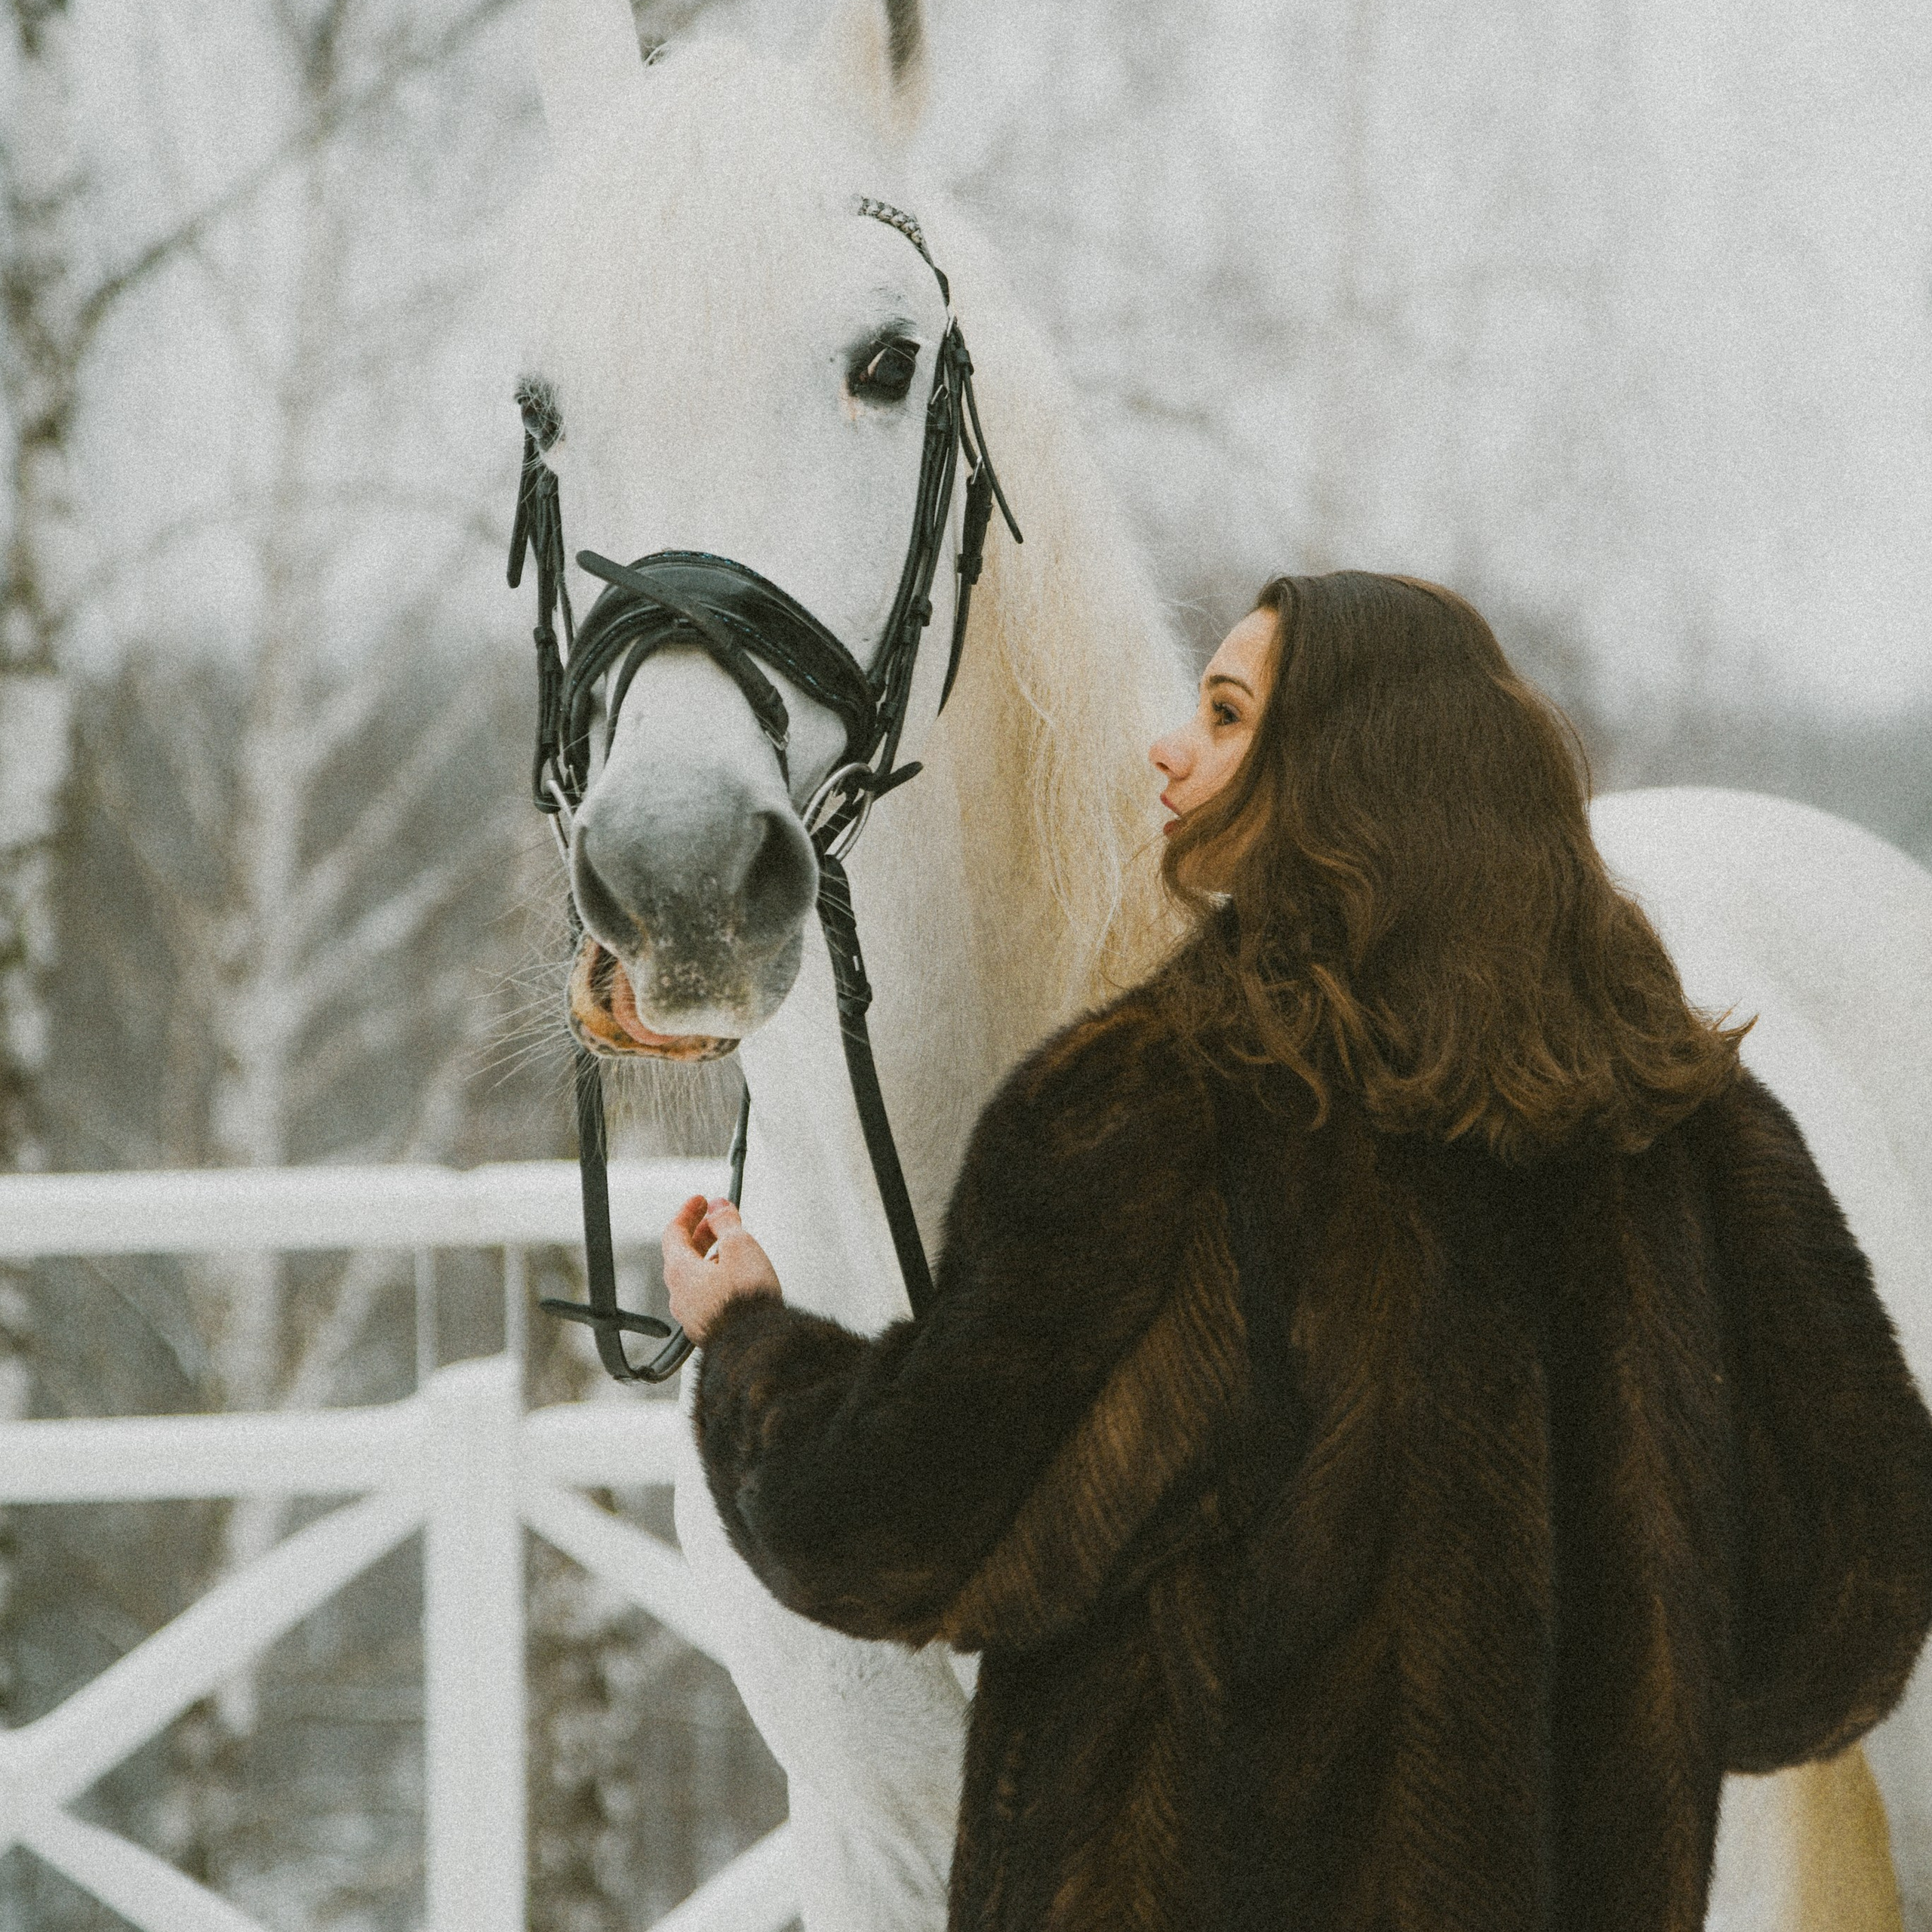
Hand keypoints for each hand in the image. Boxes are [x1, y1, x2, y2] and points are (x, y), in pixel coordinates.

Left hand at [662, 1195, 781, 1343]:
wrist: (756, 1347)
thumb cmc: (746, 1302)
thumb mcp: (740, 1247)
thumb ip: (726, 1223)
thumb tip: (717, 1207)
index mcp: (680, 1271)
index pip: (674, 1233)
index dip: (688, 1213)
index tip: (700, 1201)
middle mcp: (679, 1294)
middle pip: (682, 1255)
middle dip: (701, 1233)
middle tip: (716, 1220)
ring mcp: (691, 1315)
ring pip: (694, 1277)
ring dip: (709, 1256)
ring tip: (731, 1248)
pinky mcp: (707, 1328)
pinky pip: (704, 1296)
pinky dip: (715, 1279)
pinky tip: (734, 1279)